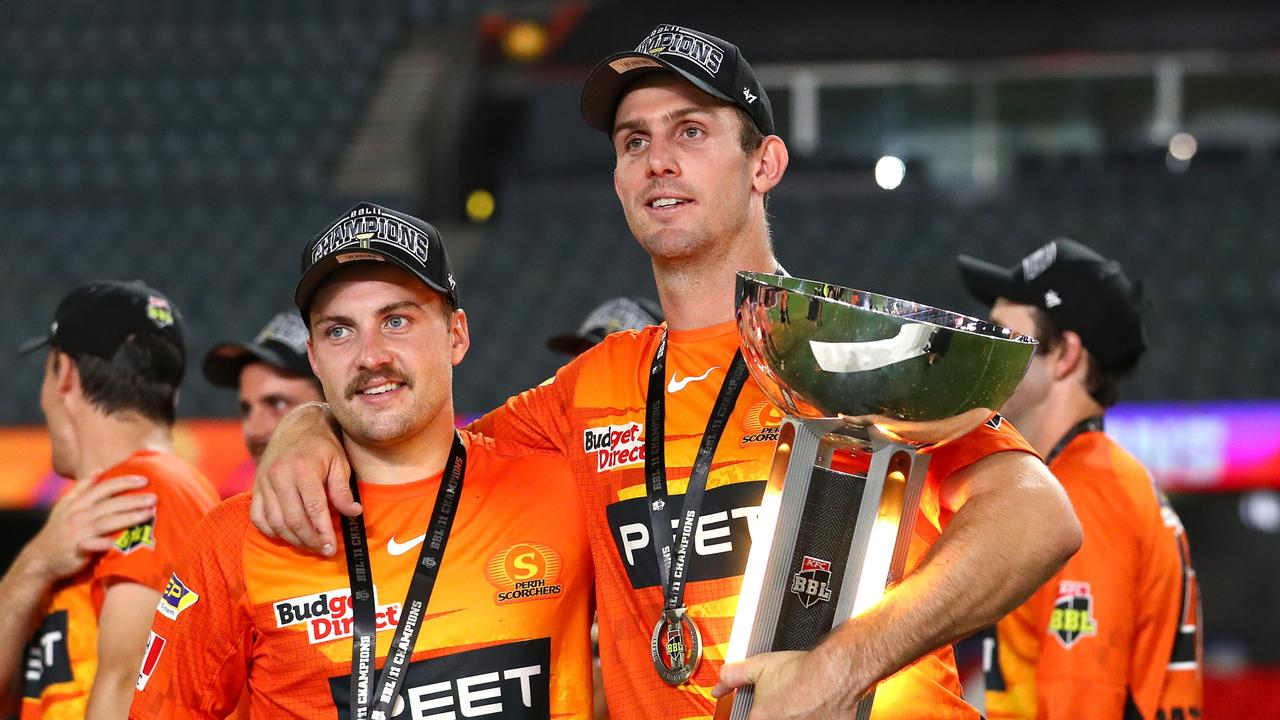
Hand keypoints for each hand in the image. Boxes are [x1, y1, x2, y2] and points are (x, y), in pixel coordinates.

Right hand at [20, 475, 156, 582]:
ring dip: (129, 517)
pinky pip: (94, 545)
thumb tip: (98, 471)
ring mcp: (77, 532)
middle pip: (110, 503)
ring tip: (149, 514)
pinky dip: (107, 543)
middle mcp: (78, 514)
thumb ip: (82, 489)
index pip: (104, 487)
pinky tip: (123, 542)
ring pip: (107, 521)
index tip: (144, 479)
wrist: (41, 559)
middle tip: (154, 497)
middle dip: (133, 499)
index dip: (124, 482)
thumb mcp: (65, 506)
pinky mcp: (77, 550)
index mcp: (78, 502)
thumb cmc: (60, 531)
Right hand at [249, 402, 358, 555]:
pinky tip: (287, 535)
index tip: (332, 547)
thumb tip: (354, 513)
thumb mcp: (340, 462)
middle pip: (293, 519)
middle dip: (309, 540)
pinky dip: (271, 531)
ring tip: (310, 545)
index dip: (323, 531)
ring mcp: (264, 482)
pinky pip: (258, 517)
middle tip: (323, 550)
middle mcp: (280, 475)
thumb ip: (342, 490)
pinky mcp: (256, 487)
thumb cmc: (324, 446)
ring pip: (275, 521)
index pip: (314, 509)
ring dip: (293, 539)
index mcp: (303, 468)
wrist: (297, 426)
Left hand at [713, 650, 864, 718]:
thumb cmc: (803, 672)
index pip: (751, 719)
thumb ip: (733, 676)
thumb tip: (719, 686)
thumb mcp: (760, 666)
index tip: (767, 707)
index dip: (760, 712)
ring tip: (802, 704)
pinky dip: (813, 716)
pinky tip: (815, 709)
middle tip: (786, 702)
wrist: (836, 672)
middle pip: (774, 719)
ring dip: (796, 715)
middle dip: (779, 712)